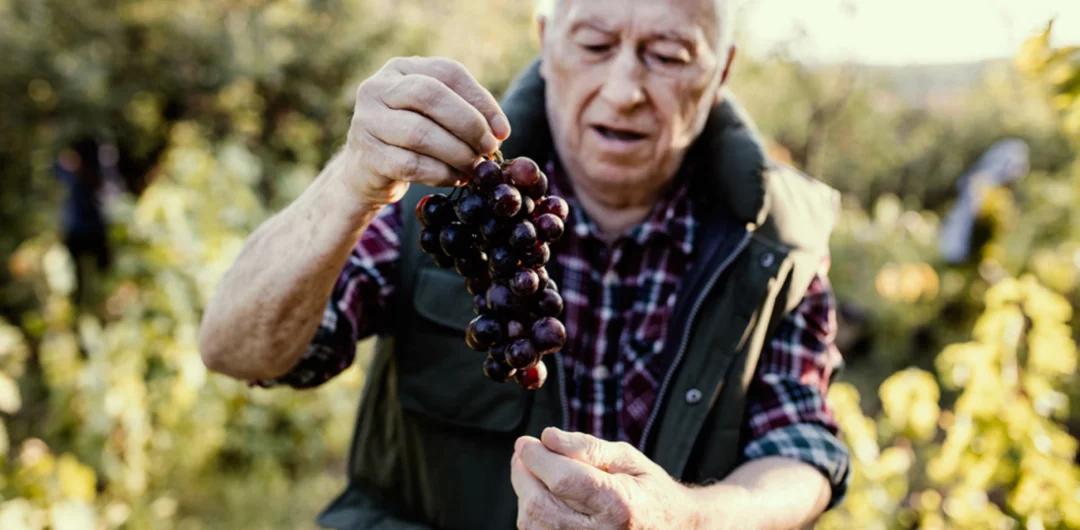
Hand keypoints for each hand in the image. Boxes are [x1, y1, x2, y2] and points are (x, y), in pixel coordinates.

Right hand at [341, 56, 510, 207]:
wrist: (366, 171)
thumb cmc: (409, 139)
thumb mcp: (433, 116)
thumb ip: (464, 113)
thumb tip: (499, 131)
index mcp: (401, 69)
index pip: (448, 72)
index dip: (480, 100)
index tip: (503, 130)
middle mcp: (378, 88)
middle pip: (430, 95)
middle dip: (468, 123)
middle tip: (489, 148)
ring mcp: (367, 121)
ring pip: (420, 133)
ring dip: (457, 153)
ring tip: (475, 167)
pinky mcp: (367, 156)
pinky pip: (411, 165)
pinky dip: (441, 174)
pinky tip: (456, 178)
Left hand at [511, 427, 705, 529]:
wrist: (672, 529)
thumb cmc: (648, 489)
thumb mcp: (627, 458)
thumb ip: (586, 447)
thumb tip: (547, 437)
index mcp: (620, 504)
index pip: (563, 480)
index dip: (536, 458)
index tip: (525, 442)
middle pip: (540, 505)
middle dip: (523, 474)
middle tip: (524, 454)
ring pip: (532, 523)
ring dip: (525, 494)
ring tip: (537, 475)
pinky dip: (533, 514)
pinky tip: (545, 497)